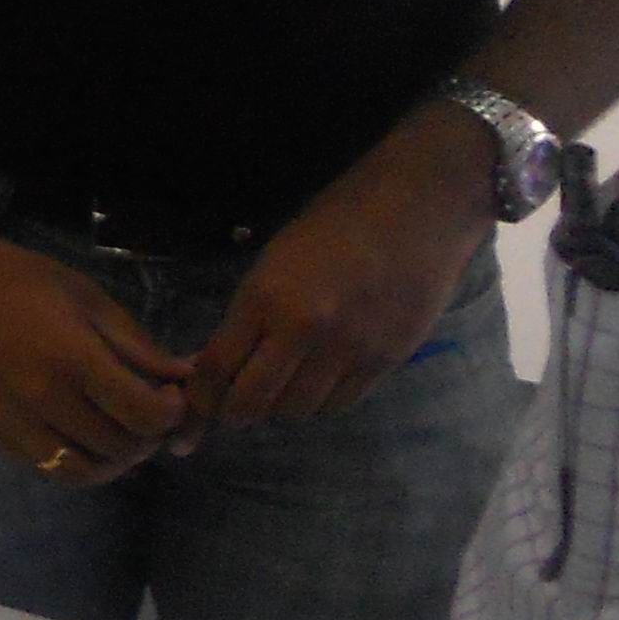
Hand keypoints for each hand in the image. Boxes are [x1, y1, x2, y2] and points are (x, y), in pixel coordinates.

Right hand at [0, 219, 195, 485]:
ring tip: (117, 434)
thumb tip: (183, 375)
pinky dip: (74, 461)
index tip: (170, 395)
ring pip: (82, 472)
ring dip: (114, 461)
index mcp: (73, 358)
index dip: (172, 413)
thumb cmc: (12, 276)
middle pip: (121, 448)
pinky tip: (78, 435)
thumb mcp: (85, 296)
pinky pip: (43, 467)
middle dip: (148, 436)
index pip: (145, 415)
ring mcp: (10, 422)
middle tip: (147, 413)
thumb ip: (136, 343)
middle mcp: (43, 400)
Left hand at [187, 109, 491, 432]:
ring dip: (282, 406)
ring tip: (281, 388)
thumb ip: (250, 313)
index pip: (217, 368)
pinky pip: (341, 402)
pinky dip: (322, 400)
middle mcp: (304, 329)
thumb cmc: (337, 221)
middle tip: (235, 407)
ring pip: (298, 409)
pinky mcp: (387, 358)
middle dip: (235, 412)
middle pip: (253, 403)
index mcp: (265, 297)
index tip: (200, 401)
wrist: (417, 207)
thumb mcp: (275, 259)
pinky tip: (319, 382)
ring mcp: (348, 348)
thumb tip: (223, 362)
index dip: (202, 395)